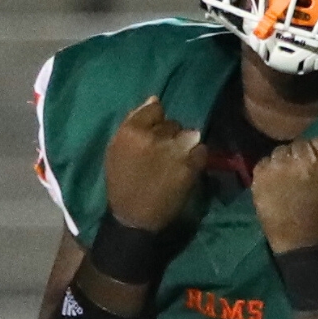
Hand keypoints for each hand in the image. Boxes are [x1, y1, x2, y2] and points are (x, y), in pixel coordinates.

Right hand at [104, 96, 207, 232]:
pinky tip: (187, 170)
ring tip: (176, 163)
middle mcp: (154, 137)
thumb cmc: (122, 184)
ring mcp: (175, 151)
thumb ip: (133, 123)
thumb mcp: (116, 151)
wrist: (134, 219)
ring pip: (189, 135)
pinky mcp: (190, 166)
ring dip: (185, 147)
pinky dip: (196, 159)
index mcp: (132, 131)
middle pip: (173, 123)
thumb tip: (154, 99)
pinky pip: (201, 151)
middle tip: (163, 155)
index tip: (153, 137)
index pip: (155, 108)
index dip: (156, 122)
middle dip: (170, 136)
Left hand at [251, 137, 317, 253]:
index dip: (317, 152)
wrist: (306, 249)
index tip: (315, 164)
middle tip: (299, 172)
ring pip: (279, 152)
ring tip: (284, 176)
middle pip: (299, 145)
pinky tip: (272, 182)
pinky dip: (267, 169)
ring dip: (283, 161)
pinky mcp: (262, 181)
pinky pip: (262, 163)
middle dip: (300, 156)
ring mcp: (279, 169)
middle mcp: (302, 161)